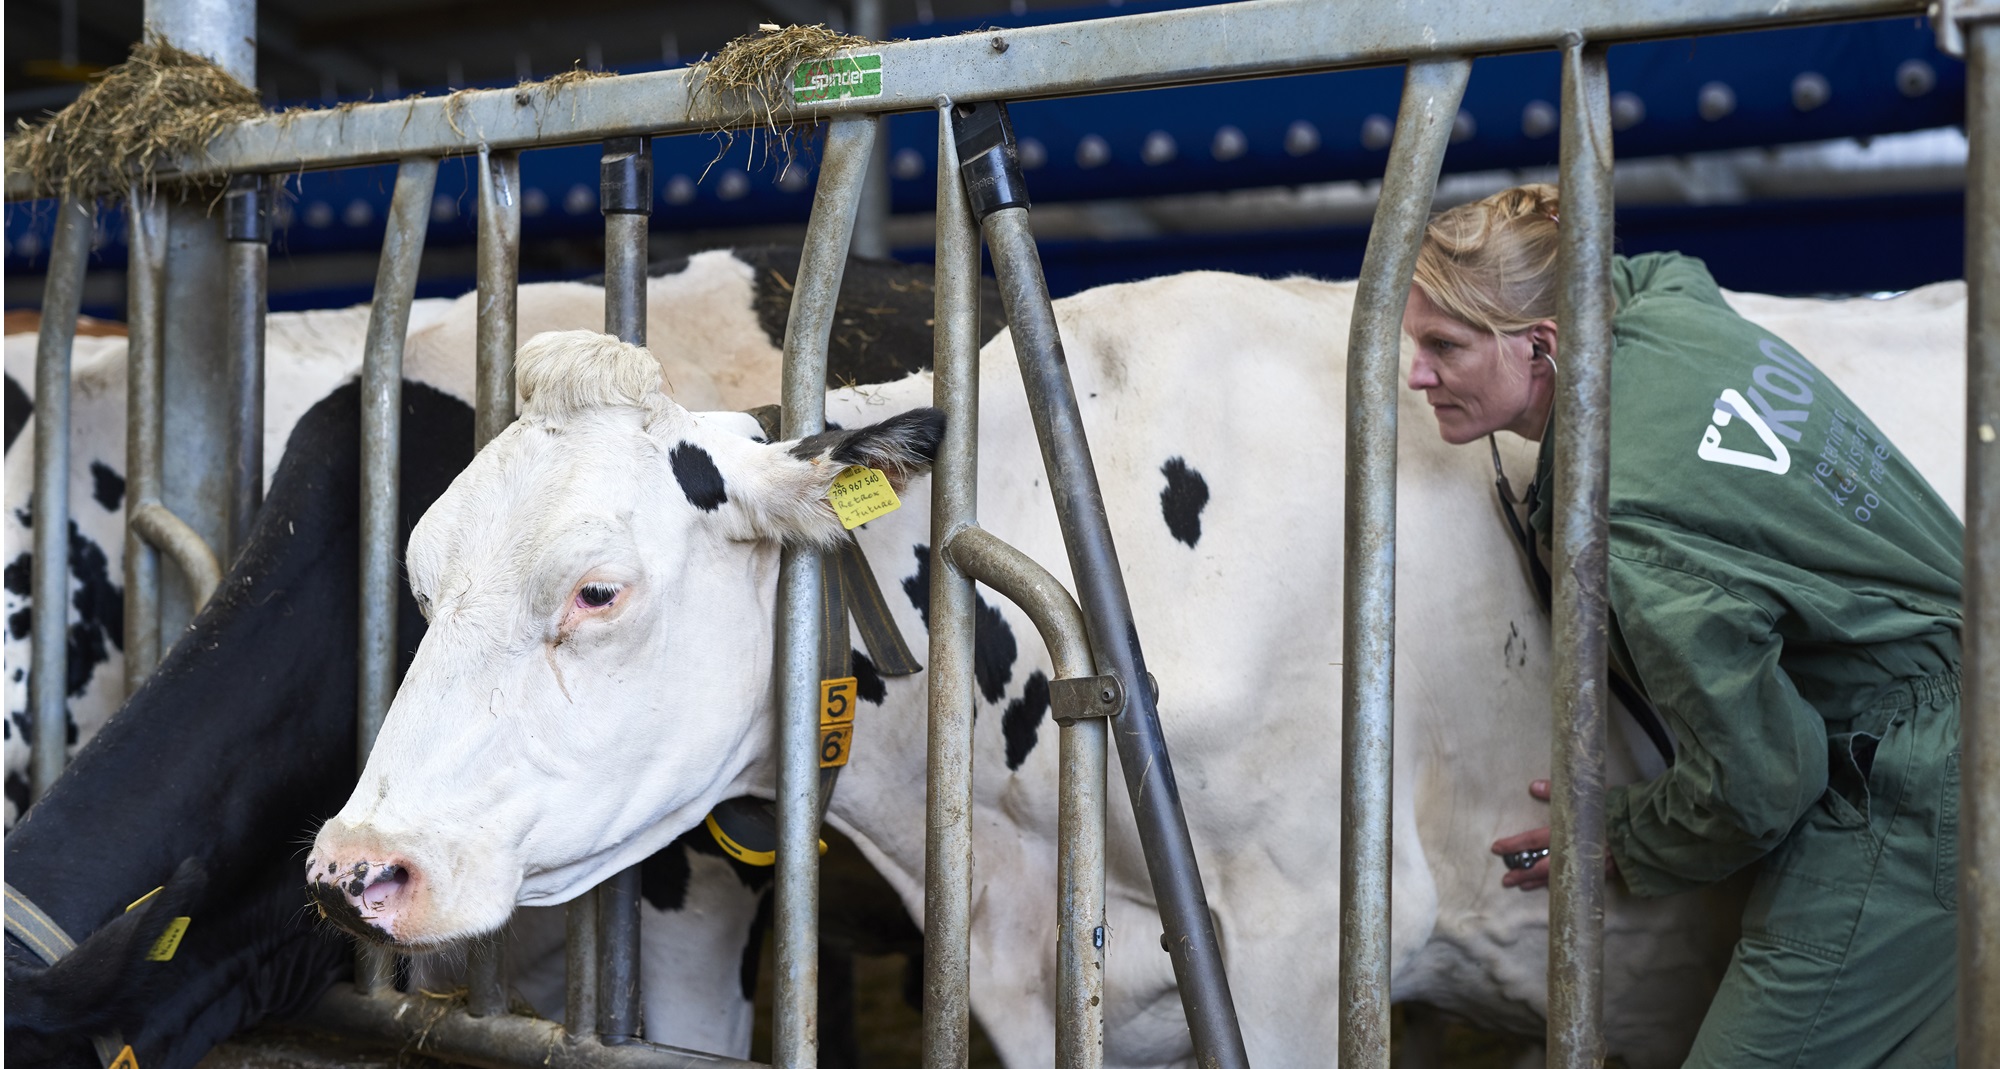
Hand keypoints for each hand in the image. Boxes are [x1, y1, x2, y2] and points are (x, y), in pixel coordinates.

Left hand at [1490, 780, 1619, 891]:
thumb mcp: (1585, 796)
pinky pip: (1575, 881)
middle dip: (1522, 873)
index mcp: (1566, 835)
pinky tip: (1554, 887)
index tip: (1496, 849)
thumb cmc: (1613, 810)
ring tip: (1522, 886)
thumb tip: (1533, 786)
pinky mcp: (1601, 874)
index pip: (1533, 841)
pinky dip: (1561, 885)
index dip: (1514, 845)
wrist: (1643, 830)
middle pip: (1541, 867)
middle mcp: (1573, 854)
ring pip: (1557, 879)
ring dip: (1538, 882)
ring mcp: (1586, 867)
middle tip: (1505, 880)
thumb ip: (1557, 792)